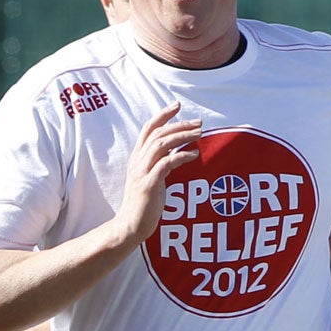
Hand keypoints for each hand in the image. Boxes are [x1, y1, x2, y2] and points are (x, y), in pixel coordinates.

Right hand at [113, 103, 202, 249]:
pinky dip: (181, 156)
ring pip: (161, 145)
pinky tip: (193, 155)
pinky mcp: (149, 185)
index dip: (162, 115)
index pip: (148, 128)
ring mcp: (142, 172)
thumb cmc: (144, 203)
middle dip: (179, 124)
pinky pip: (165, 164)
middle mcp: (137, 161)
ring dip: (182, 136)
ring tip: (199, 134)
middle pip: (158, 133)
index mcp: (137, 157)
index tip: (177, 105)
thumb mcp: (151, 177)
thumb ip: (160, 162)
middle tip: (198, 122)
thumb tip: (177, 149)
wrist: (131, 225)